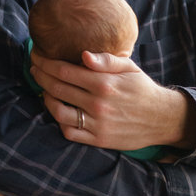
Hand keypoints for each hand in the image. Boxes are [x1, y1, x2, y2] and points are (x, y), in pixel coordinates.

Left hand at [30, 49, 195, 151]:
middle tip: (34, 68)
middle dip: (40, 76)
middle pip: (56, 88)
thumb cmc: (142, 88)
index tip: (36, 56)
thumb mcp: (129, 67)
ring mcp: (97, 124)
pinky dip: (59, 121)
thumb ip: (106, 60)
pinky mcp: (98, 140)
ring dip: (45, 99)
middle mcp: (98, 104)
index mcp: (104, 83)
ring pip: (58, 112)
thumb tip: (83, 55)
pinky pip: (69, 132)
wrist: (161, 118)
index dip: (45, 62)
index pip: (64, 71)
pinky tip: (58, 110)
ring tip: (44, 89)